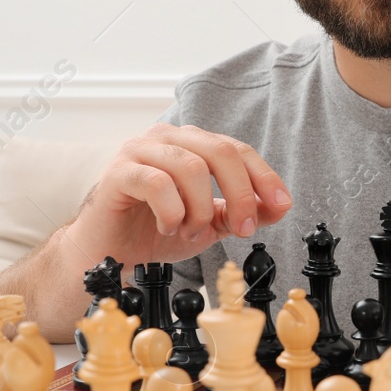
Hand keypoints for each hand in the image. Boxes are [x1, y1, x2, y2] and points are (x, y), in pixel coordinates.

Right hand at [62, 123, 292, 268]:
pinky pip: (157, 183)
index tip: (281, 204)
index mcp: (191, 144)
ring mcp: (140, 151)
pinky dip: (172, 212)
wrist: (109, 251)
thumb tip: (281, 205)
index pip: (237, 149)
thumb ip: (243, 212)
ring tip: (191, 231)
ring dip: (199, 209)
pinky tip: (168, 227)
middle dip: (240, 193)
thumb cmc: (154, 230)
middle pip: (220, 151)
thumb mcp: (211, 223)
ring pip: (190, 168)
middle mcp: (167, 138)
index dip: (264, 176)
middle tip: (242, 228)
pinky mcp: (118, 172)